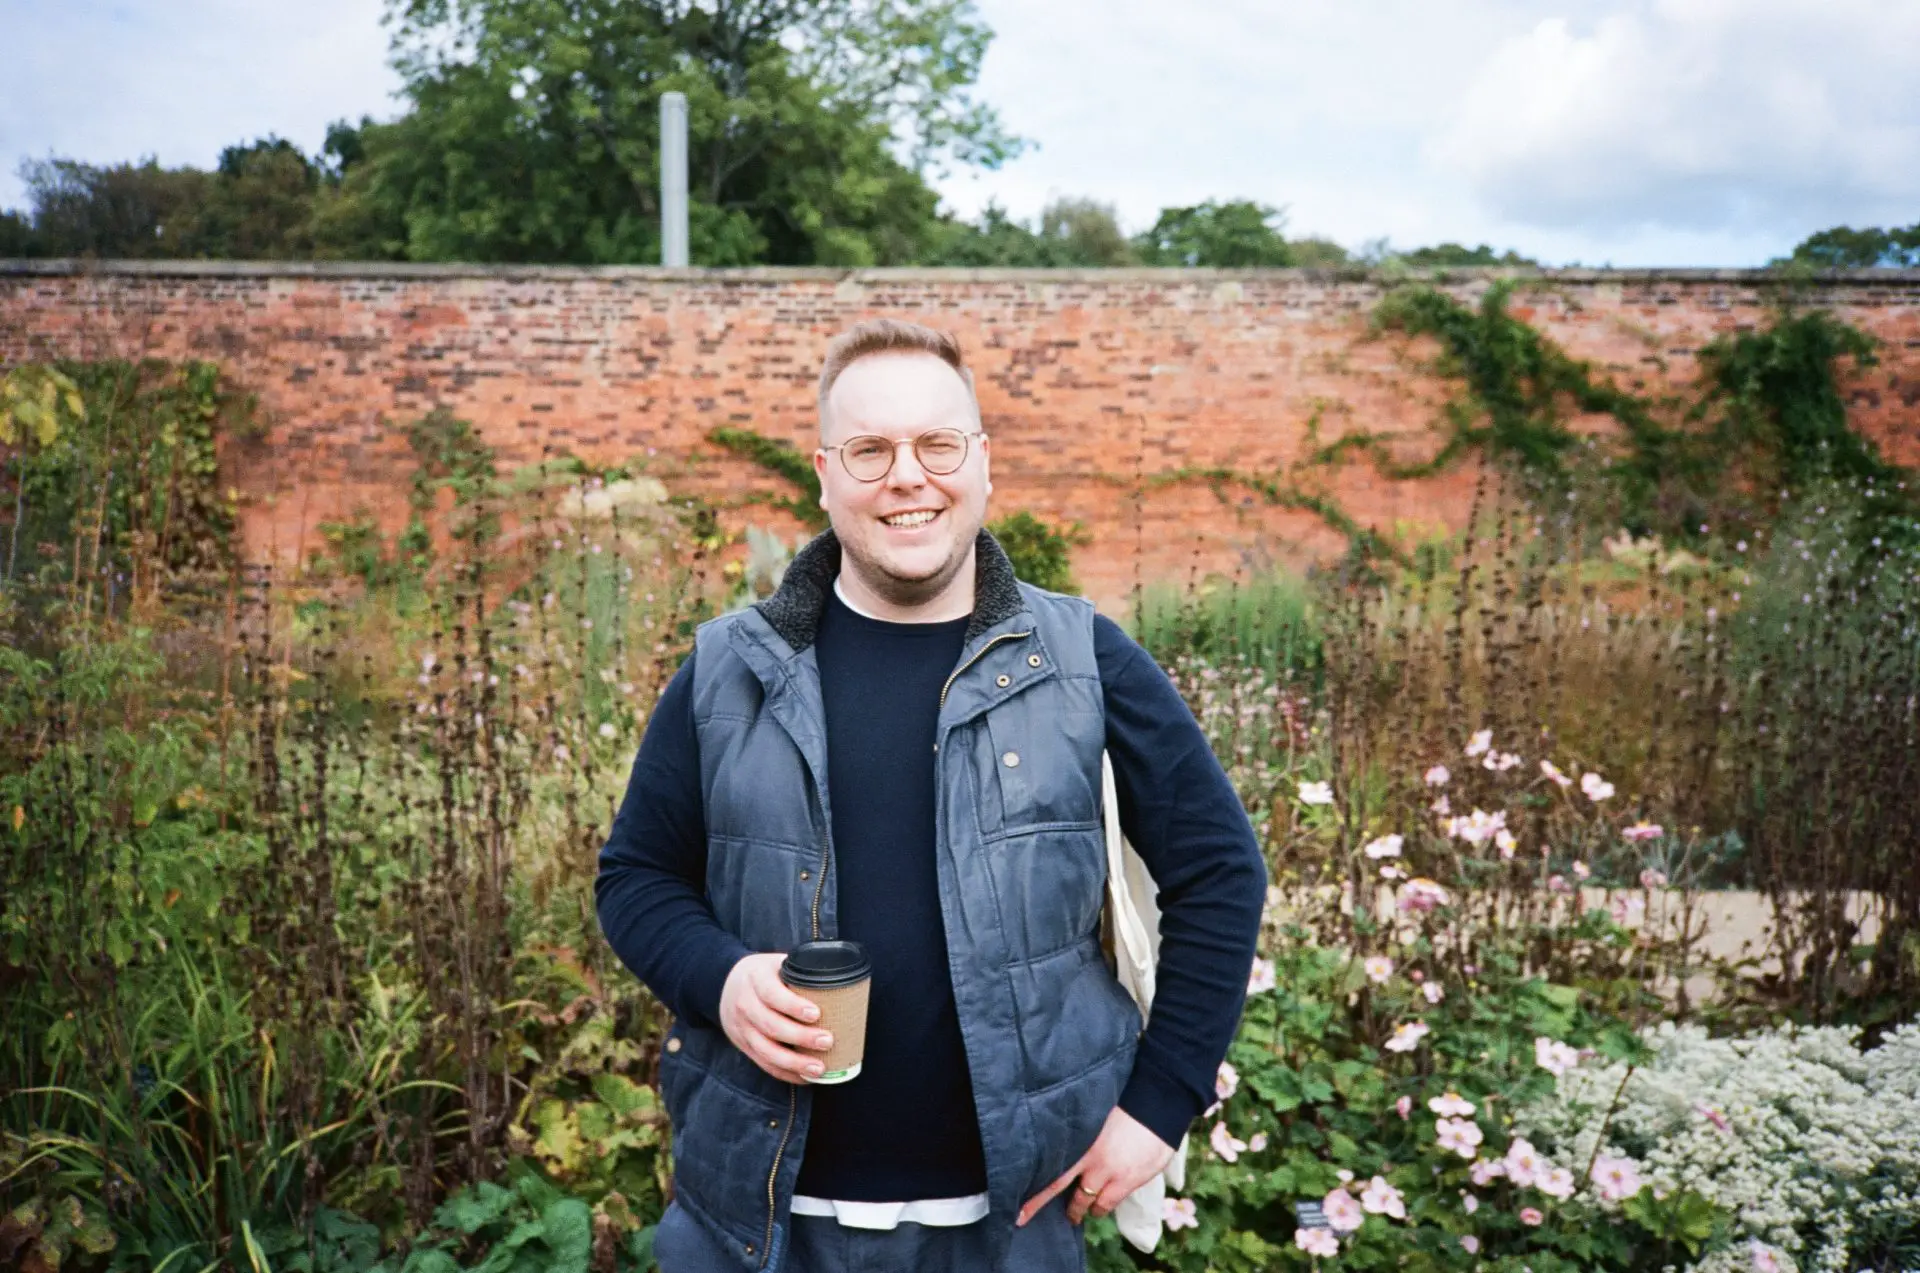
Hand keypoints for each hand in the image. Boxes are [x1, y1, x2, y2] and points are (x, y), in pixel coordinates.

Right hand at [718, 952, 832, 1083]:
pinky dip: (785, 1073)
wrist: (726, 986)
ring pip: (766, 1050)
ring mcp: (742, 1028)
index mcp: (755, 979)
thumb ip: (799, 972)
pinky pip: (764, 1063)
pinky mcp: (744, 1045)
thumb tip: (839, 980)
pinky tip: (805, 1077)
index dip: (793, 1006)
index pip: (771, 994)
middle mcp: (745, 1004)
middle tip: (828, 1041)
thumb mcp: (776, 964)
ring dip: (794, 1062)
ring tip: (819, 1068)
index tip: (816, 1013)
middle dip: (801, 1037)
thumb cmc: (763, 974)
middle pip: (771, 1025)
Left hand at [1016, 1106, 1174, 1226]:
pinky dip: (1099, 1209)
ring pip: (1083, 1200)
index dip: (1028, 1175)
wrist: (1158, 1102)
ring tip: (1075, 1214)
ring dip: (1078, 1209)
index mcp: (1077, 1134)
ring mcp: (1106, 1170)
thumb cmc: (1126, 1102)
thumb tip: (1059, 1135)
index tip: (1013, 1188)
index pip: (1046, 1159)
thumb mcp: (1095, 1111)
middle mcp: (1087, 1154)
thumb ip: (1077, 1126)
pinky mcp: (1126, 1181)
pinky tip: (1097, 1209)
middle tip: (1021, 1217)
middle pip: (1054, 1184)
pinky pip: (1106, 1204)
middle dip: (1036, 1203)